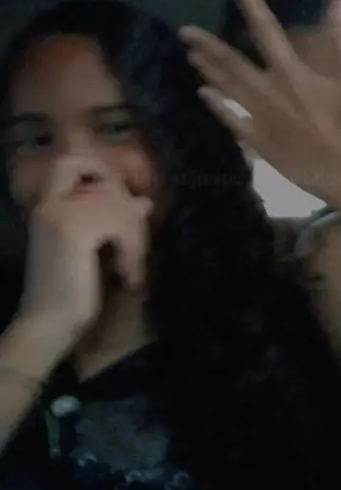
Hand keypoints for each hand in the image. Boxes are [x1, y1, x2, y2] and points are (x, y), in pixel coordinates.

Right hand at [18, 156, 151, 347]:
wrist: (45, 328)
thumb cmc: (69, 294)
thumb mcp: (94, 250)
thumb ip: (112, 221)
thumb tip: (145, 201)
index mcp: (46, 206)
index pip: (70, 161)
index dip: (101, 170)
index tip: (122, 202)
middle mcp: (49, 204)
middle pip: (106, 183)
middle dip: (130, 213)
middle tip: (136, 249)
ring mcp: (60, 215)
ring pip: (117, 203)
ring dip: (135, 236)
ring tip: (132, 269)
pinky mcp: (74, 232)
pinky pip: (119, 223)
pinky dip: (132, 250)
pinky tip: (128, 276)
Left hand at [179, 0, 340, 197]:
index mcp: (291, 73)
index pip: (267, 31)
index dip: (251, 6)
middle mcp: (268, 91)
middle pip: (232, 63)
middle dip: (208, 45)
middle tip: (185, 31)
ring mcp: (259, 117)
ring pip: (227, 88)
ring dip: (208, 70)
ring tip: (191, 56)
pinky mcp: (258, 141)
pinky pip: (232, 120)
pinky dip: (217, 105)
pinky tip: (203, 93)